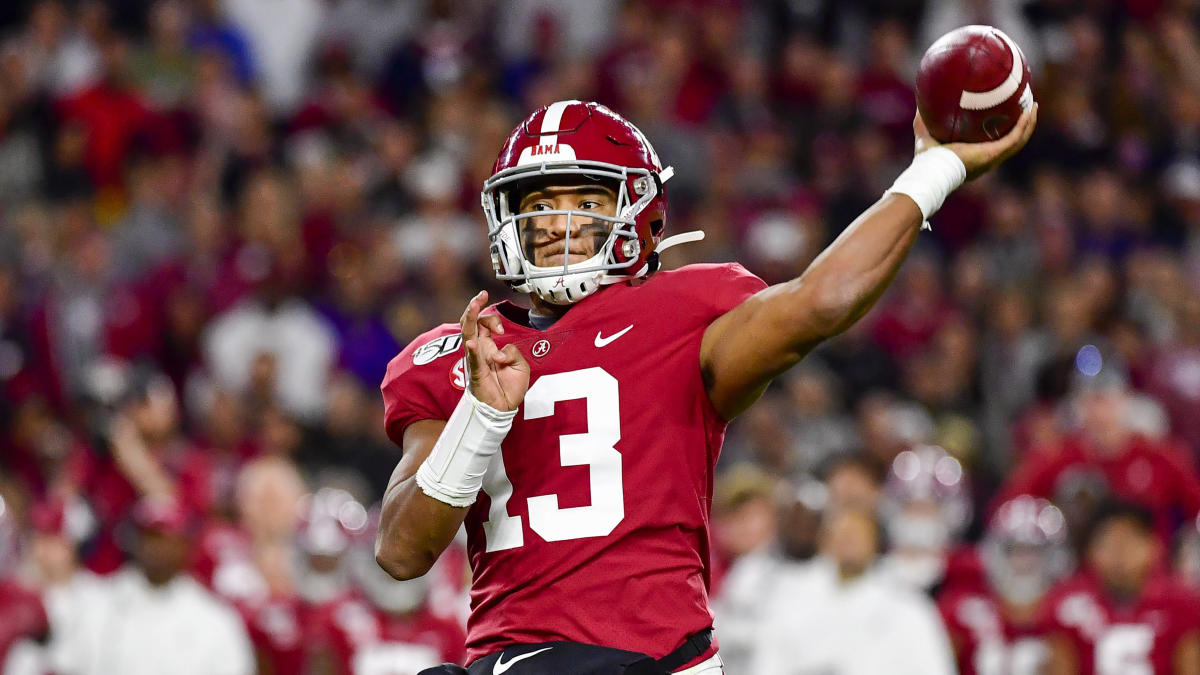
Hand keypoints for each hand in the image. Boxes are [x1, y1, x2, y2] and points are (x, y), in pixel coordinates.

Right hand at [460, 291, 529, 410]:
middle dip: (474, 307)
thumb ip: (513, 352)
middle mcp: (479, 350)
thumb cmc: (509, 386)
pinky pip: (473, 359)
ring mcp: (476, 360)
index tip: (501, 330)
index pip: (483, 324)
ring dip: (470, 320)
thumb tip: (500, 352)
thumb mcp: (521, 364)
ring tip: (473, 306)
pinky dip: (472, 350)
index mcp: (488, 346)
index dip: (492, 320)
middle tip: (480, 295)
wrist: (504, 408)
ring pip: (468, 335)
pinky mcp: (477, 373)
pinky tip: (472, 343)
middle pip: (471, 323)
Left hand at [914, 104, 1037, 180]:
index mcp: (975, 157)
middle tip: (1026, 108)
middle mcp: (987, 159)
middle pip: (1011, 141)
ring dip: (1028, 123)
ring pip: (1019, 139)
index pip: (993, 144)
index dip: (1002, 131)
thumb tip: (920, 102)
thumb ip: (923, 120)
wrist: (932, 170)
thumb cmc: (926, 158)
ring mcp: (993, 157)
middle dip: (1021, 126)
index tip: (1006, 116)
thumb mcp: (925, 134)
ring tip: (1033, 106)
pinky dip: (1024, 124)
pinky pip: (1015, 137)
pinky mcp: (994, 154)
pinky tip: (1028, 111)